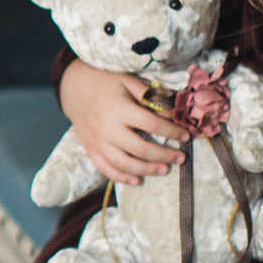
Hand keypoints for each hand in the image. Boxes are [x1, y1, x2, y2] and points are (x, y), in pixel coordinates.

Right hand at [58, 57, 187, 185]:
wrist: (76, 90)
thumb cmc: (108, 84)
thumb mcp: (129, 81)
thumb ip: (150, 97)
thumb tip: (171, 115)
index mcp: (119, 109)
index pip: (152, 124)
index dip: (172, 132)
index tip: (186, 136)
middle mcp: (107, 128)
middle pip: (140, 149)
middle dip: (164, 155)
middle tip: (181, 158)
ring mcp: (98, 142)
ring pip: (125, 164)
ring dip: (147, 170)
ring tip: (165, 170)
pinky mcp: (91, 150)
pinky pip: (106, 170)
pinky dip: (122, 178)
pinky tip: (138, 180)